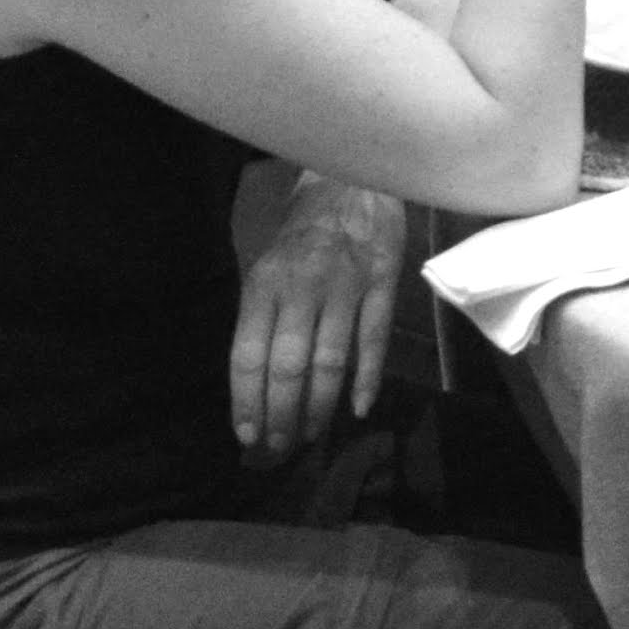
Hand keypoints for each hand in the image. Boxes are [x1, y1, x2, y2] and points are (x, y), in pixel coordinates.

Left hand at [230, 174, 406, 459]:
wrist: (350, 183)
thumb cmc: (302, 234)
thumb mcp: (267, 268)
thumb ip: (262, 317)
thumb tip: (256, 382)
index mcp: (263, 286)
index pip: (248, 355)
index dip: (247, 400)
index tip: (246, 434)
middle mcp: (300, 289)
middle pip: (288, 366)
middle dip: (281, 414)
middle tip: (279, 446)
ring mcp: (344, 288)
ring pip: (330, 361)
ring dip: (320, 405)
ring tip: (312, 433)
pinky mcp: (381, 285)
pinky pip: (373, 341)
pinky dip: (366, 379)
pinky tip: (358, 409)